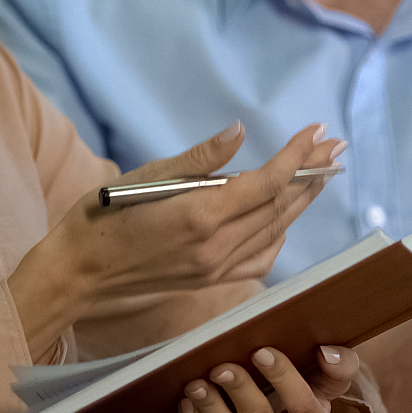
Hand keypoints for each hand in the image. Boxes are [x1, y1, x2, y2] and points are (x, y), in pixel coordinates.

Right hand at [8, 122, 342, 353]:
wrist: (76, 274)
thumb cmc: (101, 217)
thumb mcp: (145, 176)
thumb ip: (199, 158)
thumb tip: (239, 131)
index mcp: (200, 215)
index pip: (266, 182)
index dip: (297, 155)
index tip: (317, 131)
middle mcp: (215, 246)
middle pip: (279, 207)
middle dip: (311, 175)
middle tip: (334, 148)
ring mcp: (214, 268)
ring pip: (274, 233)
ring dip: (301, 203)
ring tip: (320, 176)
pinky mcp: (208, 281)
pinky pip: (259, 260)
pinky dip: (278, 236)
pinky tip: (282, 220)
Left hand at [178, 345, 362, 412]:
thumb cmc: (306, 400)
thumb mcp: (329, 384)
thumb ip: (340, 365)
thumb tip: (328, 353)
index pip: (302, 406)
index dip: (282, 378)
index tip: (261, 351)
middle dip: (238, 390)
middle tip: (221, 367)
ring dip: (210, 407)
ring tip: (197, 383)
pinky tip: (187, 403)